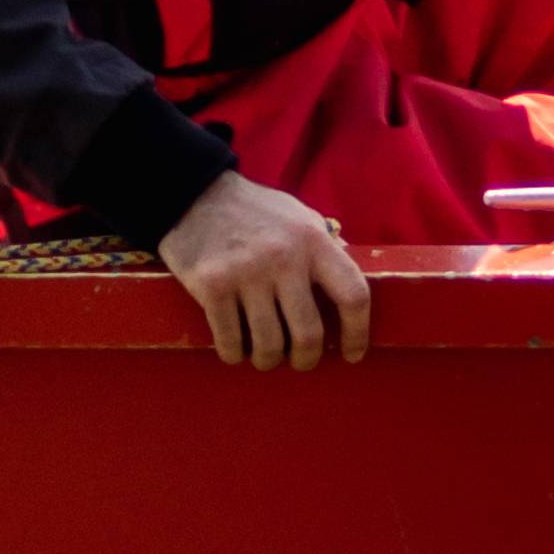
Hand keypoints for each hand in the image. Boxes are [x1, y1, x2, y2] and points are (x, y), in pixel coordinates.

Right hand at [159, 172, 369, 371]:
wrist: (195, 193)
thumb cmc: (255, 211)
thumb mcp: (299, 217)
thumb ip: (326, 249)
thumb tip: (350, 287)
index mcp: (313, 240)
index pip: (353, 295)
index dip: (358, 333)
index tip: (352, 353)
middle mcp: (284, 257)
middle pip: (309, 334)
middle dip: (307, 359)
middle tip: (301, 360)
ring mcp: (246, 273)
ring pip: (269, 346)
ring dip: (269, 359)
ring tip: (265, 354)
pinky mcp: (212, 286)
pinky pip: (231, 343)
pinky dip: (235, 354)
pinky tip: (236, 346)